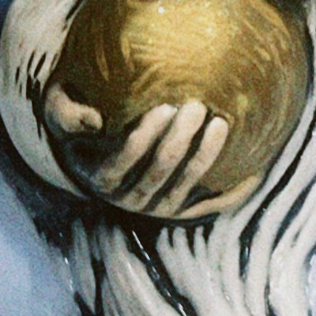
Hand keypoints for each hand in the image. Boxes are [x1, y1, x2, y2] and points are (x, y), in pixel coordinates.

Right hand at [42, 84, 248, 219]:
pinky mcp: (185, 210)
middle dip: (180, 139)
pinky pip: (212, 205)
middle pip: (160, 170)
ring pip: (187, 185)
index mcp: (100, 179)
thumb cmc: (83, 121)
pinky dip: (233, 191)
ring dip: (206, 156)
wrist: (102, 150)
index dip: (143, 138)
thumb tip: (95, 121)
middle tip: (195, 106)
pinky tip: (256, 170)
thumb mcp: (59, 108)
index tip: (164, 107)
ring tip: (220, 122)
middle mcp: (129, 200)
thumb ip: (67, 113)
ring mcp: (159, 208)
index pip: (122, 162)